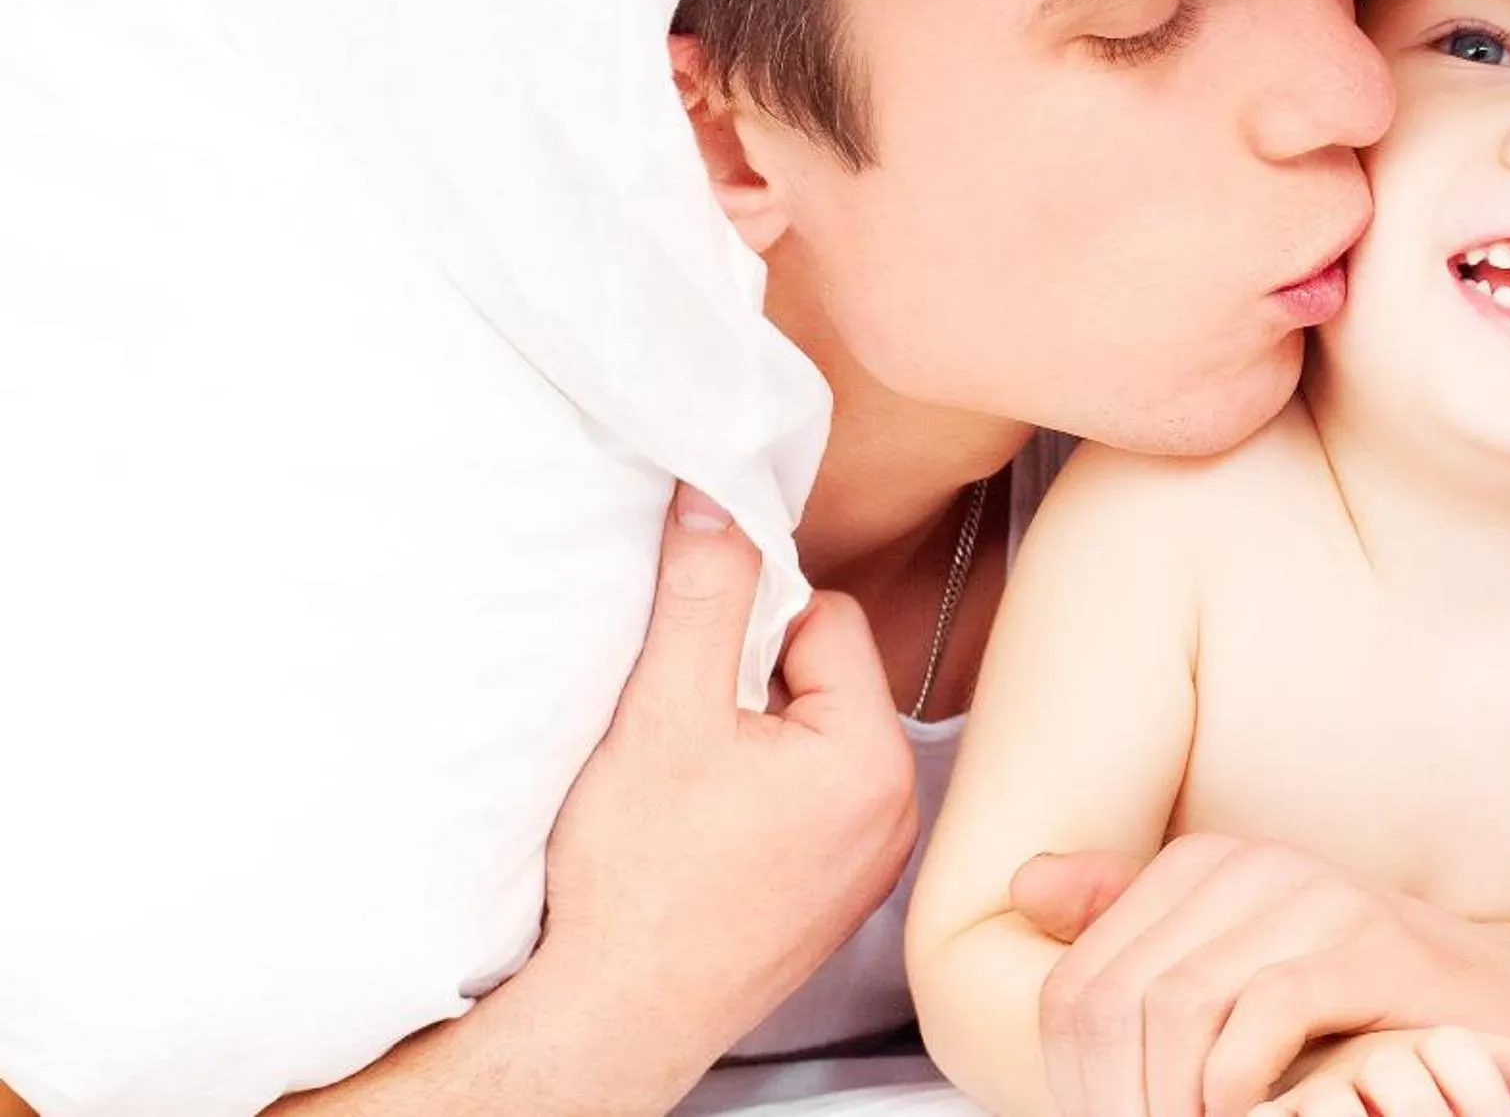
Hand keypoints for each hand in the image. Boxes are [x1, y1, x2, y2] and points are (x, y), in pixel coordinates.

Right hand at [526, 483, 918, 1099]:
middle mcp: (892, 812)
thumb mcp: (663, 712)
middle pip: (824, 678)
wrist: (610, 1018)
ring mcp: (866, 861)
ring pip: (810, 739)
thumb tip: (718, 499)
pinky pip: (804, 802)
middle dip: (750, 684)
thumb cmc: (636, 888)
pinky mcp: (832, 895)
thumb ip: (704, 593)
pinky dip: (752, 797)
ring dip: (748, 740)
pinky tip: (698, 831)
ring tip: (685, 788)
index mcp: (872, 760)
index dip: (750, 626)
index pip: (827, 618)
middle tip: (682, 734)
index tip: (694, 668)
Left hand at [1012, 837, 1509, 1116]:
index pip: (1078, 985)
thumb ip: (1134, 924)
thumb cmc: (1363, 998)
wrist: (1506, 1003)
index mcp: (1202, 868)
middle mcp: (1249, 867)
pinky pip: (1258, 1017)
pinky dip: (1238, 1089)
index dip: (1076, 1082)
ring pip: (1175, 1009)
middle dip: (1117, 1100)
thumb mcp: (1237, 960)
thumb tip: (1029, 886)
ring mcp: (1310, 898)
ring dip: (1173, 1103)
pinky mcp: (1366, 944)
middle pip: (1116, 1002)